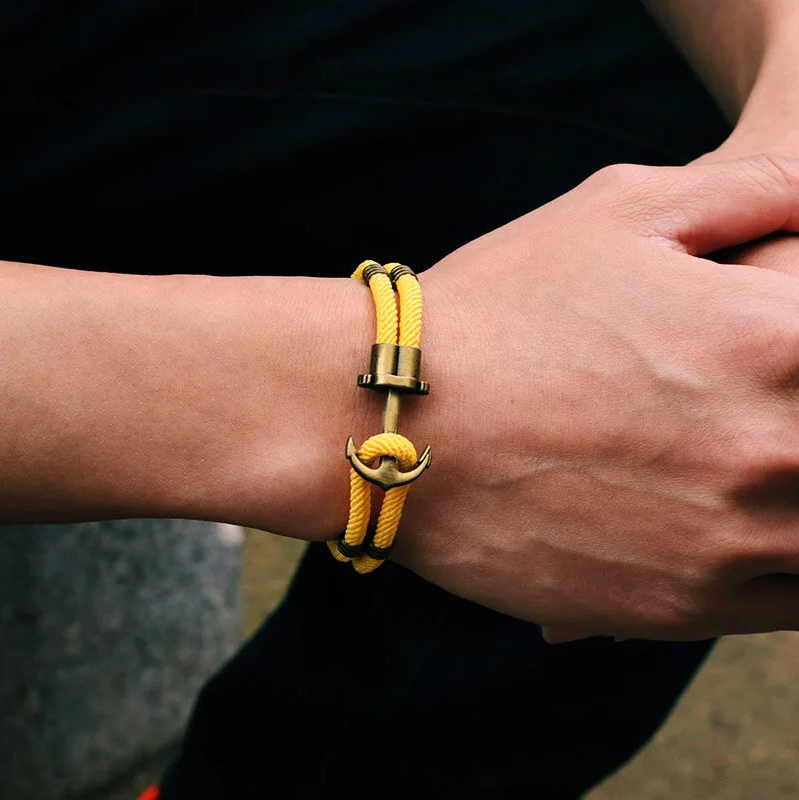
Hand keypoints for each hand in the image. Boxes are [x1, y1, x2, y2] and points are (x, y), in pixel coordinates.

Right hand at [395, 154, 798, 642]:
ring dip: (790, 500)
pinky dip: (770, 566)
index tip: (771, 354)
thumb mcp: (623, 208)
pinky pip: (784, 604)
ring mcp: (733, 544)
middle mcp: (777, 451)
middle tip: (725, 405)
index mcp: (780, 338)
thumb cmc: (502, 305)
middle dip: (792, 419)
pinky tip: (716, 523)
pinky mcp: (681, 609)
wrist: (392, 419)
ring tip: (725, 463)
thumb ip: (754, 187)